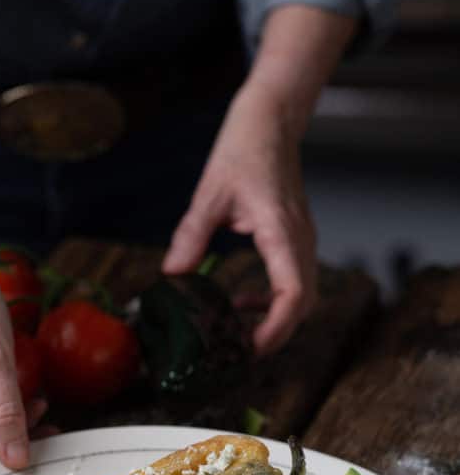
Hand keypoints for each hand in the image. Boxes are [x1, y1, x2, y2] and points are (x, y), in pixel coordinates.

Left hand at [162, 81, 316, 354]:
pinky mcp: (296, 240)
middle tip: (237, 353)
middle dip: (274, 335)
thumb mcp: (209, 194)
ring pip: (301, 297)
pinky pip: (293, 282)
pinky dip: (272, 301)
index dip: (275, 328)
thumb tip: (172, 276)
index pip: (292, 294)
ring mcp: (302, 241)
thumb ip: (191, 237)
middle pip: (302, 305)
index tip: (249, 347)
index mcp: (281, 231)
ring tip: (236, 333)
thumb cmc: (245, 149)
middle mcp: (300, 240)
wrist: (271, 121)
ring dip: (273, 320)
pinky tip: (242, 302)